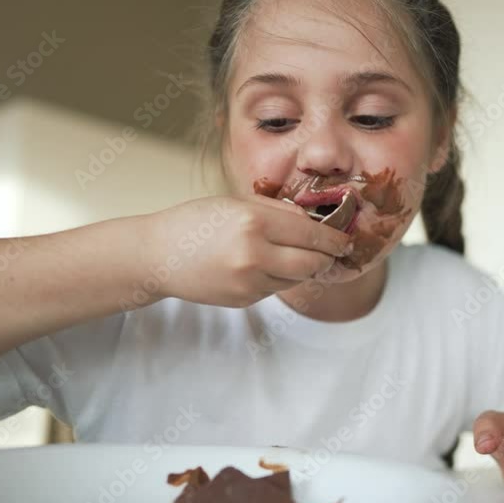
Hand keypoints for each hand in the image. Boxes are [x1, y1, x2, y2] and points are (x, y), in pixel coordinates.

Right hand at [145, 195, 350, 306]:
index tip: (344, 240)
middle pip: (312, 263)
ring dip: (303, 268)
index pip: (311, 233)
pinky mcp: (245, 299)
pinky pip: (276, 288)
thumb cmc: (197, 221)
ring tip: (291, 254)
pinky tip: (262, 265)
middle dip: (327, 258)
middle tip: (332, 253)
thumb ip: (279, 211)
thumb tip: (316, 222)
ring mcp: (249, 281)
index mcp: (254, 222)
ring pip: (297, 278)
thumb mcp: (238, 202)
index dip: (333, 238)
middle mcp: (254, 254)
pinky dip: (278, 277)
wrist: (159, 255)